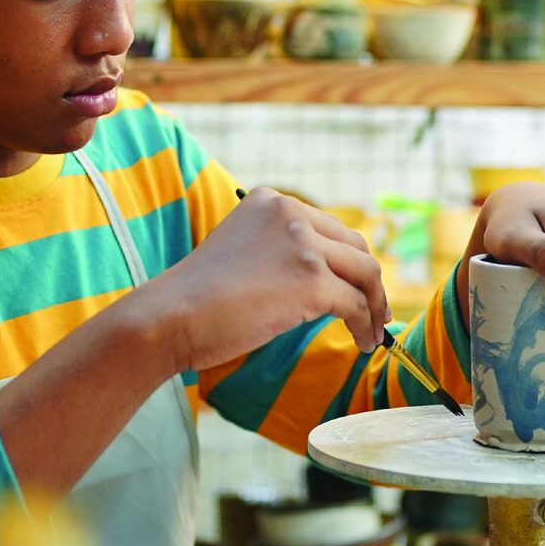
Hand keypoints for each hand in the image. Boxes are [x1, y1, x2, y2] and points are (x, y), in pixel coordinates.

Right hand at [138, 188, 388, 375]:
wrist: (169, 317)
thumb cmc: (196, 298)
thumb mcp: (241, 252)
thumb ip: (277, 251)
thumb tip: (322, 280)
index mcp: (271, 202)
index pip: (329, 228)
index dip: (348, 261)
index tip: (355, 288)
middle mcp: (291, 213)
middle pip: (354, 246)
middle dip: (369, 281)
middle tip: (373, 311)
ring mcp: (303, 245)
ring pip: (365, 273)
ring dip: (375, 304)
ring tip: (372, 331)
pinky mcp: (312, 281)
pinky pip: (356, 304)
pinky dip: (365, 325)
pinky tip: (360, 343)